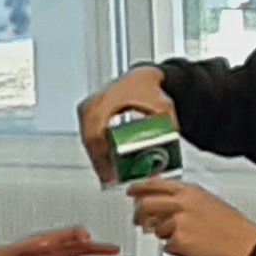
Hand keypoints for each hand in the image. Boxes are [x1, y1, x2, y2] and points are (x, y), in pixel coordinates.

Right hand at [76, 65, 171, 185]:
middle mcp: (92, 104)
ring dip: (97, 158)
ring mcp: (87, 108)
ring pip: (87, 140)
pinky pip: (88, 135)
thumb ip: (166, 126)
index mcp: (106, 102)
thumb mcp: (162, 107)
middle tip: (110, 179)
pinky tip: (104, 162)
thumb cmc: (148, 88)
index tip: (110, 171)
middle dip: (100, 163)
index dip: (102, 156)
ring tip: (108, 175)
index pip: (96, 135)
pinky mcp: (87, 112)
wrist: (142, 76)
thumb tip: (168, 150)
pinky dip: (95, 150)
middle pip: (90, 141)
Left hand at [130, 175, 255, 255]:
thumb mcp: (207, 202)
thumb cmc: (231, 225)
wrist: (245, 242)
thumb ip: (184, 200)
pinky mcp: (179, 240)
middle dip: (139, 215)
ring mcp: (179, 222)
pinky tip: (190, 247)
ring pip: (156, 229)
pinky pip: (167, 246)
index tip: (133, 190)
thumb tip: (164, 202)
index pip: (156, 184)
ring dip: (164, 235)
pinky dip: (175, 249)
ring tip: (184, 237)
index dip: (140, 187)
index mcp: (190, 191)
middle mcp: (182, 204)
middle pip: (146, 205)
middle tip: (140, 221)